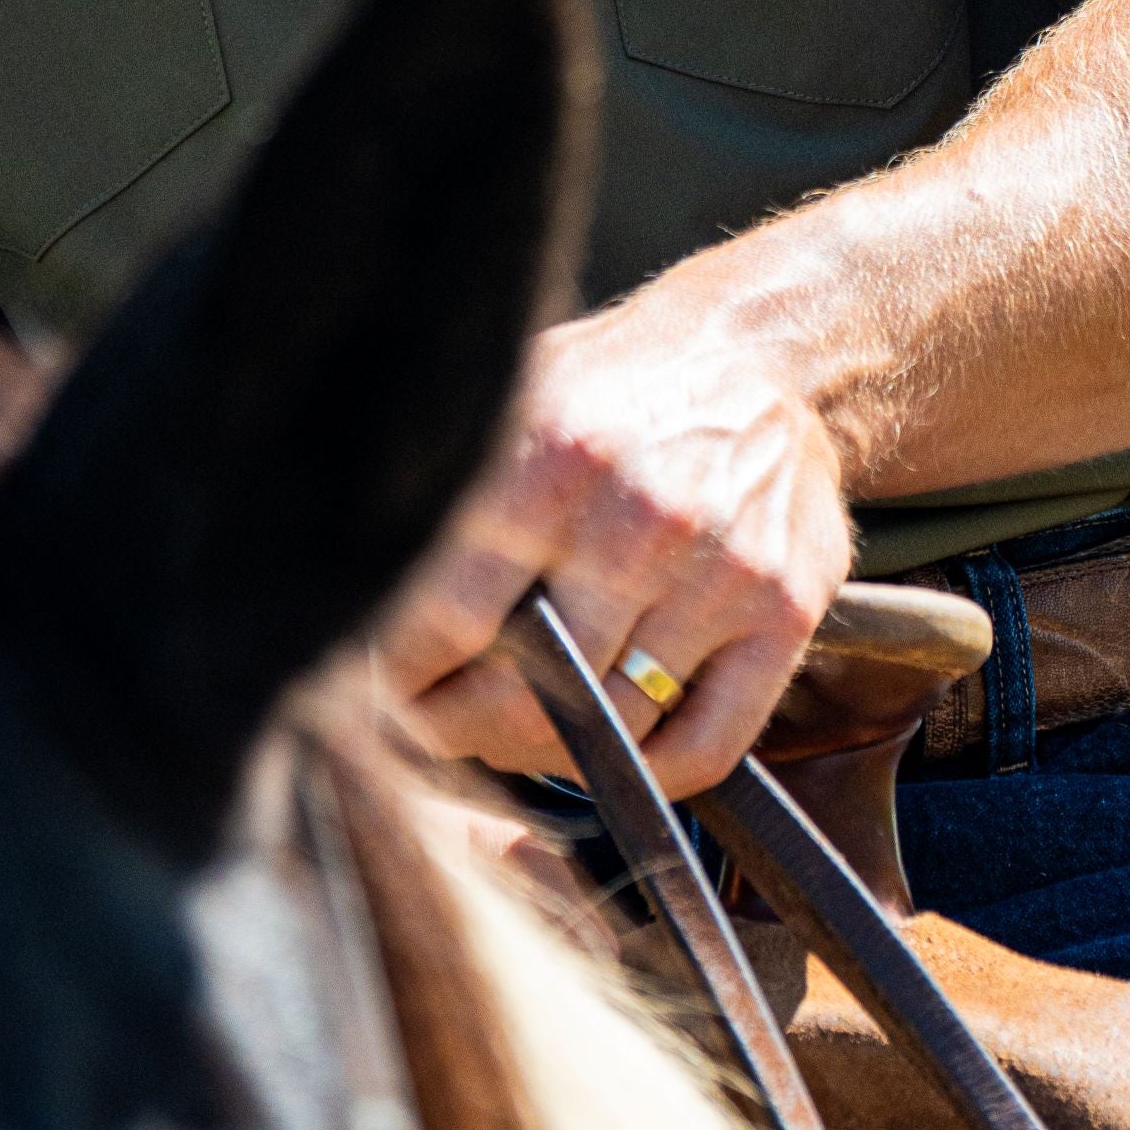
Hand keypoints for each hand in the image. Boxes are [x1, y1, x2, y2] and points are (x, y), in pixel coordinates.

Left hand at [377, 277, 855, 800]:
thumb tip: (346, 580)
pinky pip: (702, 747)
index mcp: (552, 457)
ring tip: (508, 733)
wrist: (758, 355)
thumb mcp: (514, 396)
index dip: (400, 677)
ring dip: (544, 754)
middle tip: (432, 728)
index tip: (384, 686)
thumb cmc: (611, 390)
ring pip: (611, 728)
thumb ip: (446, 485)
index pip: (445, 619)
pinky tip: (605, 751)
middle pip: (527, 691)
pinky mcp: (783, 613)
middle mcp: (639, 518)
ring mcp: (720, 572)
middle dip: (459, 729)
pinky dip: (643, 774)